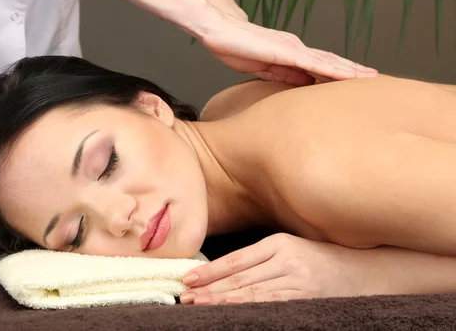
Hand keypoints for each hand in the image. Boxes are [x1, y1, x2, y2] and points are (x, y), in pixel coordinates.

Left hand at [180, 233, 363, 304]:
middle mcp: (287, 258)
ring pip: (252, 292)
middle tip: (186, 296)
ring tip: (199, 305)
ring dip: (222, 300)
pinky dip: (248, 308)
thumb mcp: (292, 249)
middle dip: (210, 288)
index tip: (190, 279)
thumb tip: (223, 272)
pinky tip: (230, 311)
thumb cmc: (323, 260)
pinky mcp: (308, 297)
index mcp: (280, 242)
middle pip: (240, 277)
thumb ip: (262, 258)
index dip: (211, 271)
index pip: (237, 259)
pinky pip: (272, 304)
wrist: (366, 270)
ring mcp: (298, 279)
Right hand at [199, 10, 377, 85]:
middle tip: (375, 80)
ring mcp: (294, 48)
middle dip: (354, 71)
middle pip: (331, 62)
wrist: (218, 30)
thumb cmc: (235, 47)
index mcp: (291, 53)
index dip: (341, 73)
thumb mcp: (263, 68)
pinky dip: (335, 70)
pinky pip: (316, 63)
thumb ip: (283, 75)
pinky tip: (349, 76)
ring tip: (371, 78)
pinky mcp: (287, 52)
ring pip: (329, 62)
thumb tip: (303, 84)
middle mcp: (297, 48)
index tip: (357, 81)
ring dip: (351, 71)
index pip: (321, 65)